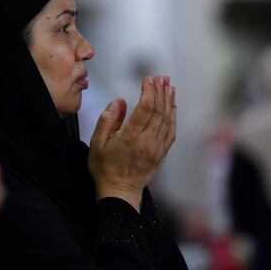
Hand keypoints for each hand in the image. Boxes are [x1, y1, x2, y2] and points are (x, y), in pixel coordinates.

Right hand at [88, 75, 175, 211]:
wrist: (119, 192)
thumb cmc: (104, 168)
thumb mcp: (97, 143)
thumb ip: (107, 120)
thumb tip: (118, 102)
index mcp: (131, 136)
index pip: (145, 108)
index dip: (148, 91)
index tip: (148, 79)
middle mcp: (147, 140)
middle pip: (158, 111)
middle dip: (161, 92)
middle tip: (162, 77)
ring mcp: (156, 147)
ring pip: (167, 120)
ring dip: (169, 102)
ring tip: (170, 87)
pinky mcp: (161, 153)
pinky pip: (171, 132)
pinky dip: (173, 117)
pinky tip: (172, 108)